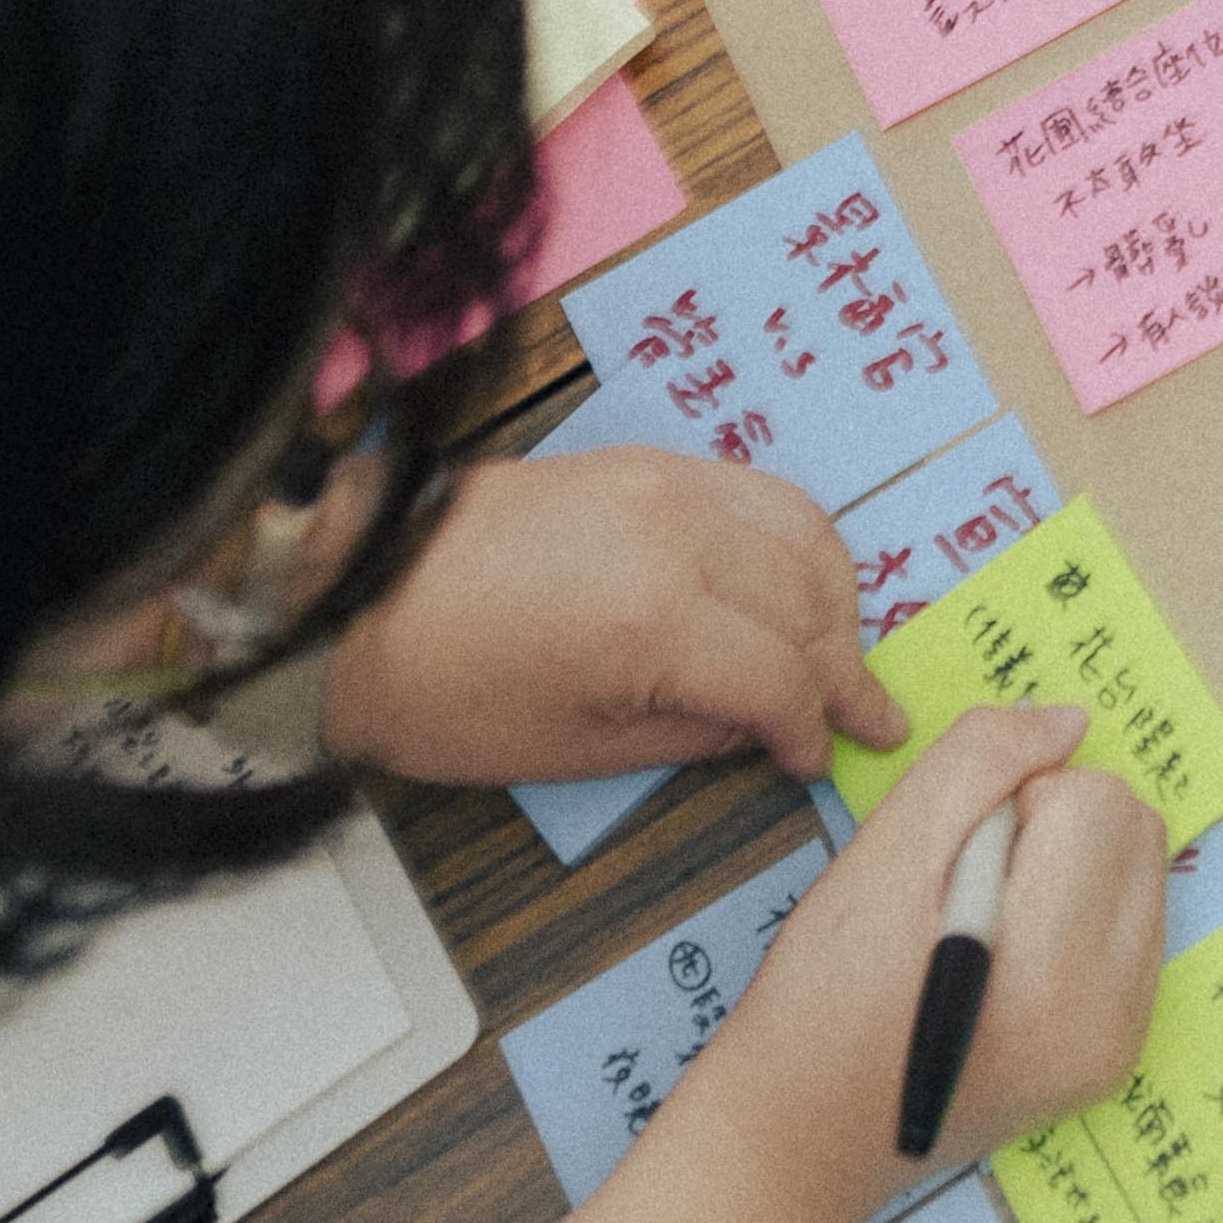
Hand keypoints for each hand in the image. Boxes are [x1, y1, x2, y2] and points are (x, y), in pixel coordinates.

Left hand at [316, 444, 902, 793]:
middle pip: (809, 604)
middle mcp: (678, 538)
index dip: (814, 729)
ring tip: (837, 654)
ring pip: (803, 534)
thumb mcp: (568, 749)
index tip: (823, 761)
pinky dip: (796, 540)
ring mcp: (665, 485)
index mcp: (654, 623)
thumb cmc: (440, 688)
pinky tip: (794, 583)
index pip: (781, 679)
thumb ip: (688, 736)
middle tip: (868, 717)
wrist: (354, 589)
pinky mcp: (645, 461)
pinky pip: (759, 491)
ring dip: (835, 598)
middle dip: (845, 670)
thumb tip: (760, 726)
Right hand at [684, 706, 1166, 1222]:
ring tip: (981, 922)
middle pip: (1137, 830)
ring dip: (1070, 866)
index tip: (954, 855)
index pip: (1096, 801)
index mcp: (1054, 971)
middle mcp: (1109, 1017)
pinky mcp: (1110, 1061)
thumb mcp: (882, 858)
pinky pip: (1130, 932)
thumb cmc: (821, 997)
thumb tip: (1070, 722)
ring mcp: (1117, 1045)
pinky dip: (1077, 914)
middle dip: (1056, 826)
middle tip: (966, 884)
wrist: (799, 1138)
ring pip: (1141, 874)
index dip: (1018, 798)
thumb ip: (978, 765)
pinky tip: (1007, 953)